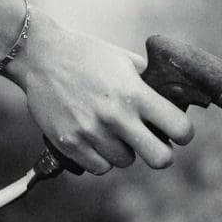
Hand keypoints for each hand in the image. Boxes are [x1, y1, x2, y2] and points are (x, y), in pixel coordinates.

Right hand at [5, 7, 193, 174]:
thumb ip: (148, 82)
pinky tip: (93, 136)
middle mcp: (115, 115)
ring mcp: (91, 132)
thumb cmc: (84, 54)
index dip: (182, 132)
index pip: (181, 129)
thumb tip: (171, 102)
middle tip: (149, 141)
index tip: (175, 130)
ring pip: (126, 162)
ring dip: (123, 149)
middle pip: (161, 159)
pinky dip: (99, 156)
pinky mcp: (69, 143)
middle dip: (160, 152)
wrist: (39, 56)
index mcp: (134, 92)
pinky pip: (99, 167)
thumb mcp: (123, 60)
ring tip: (109, 129)